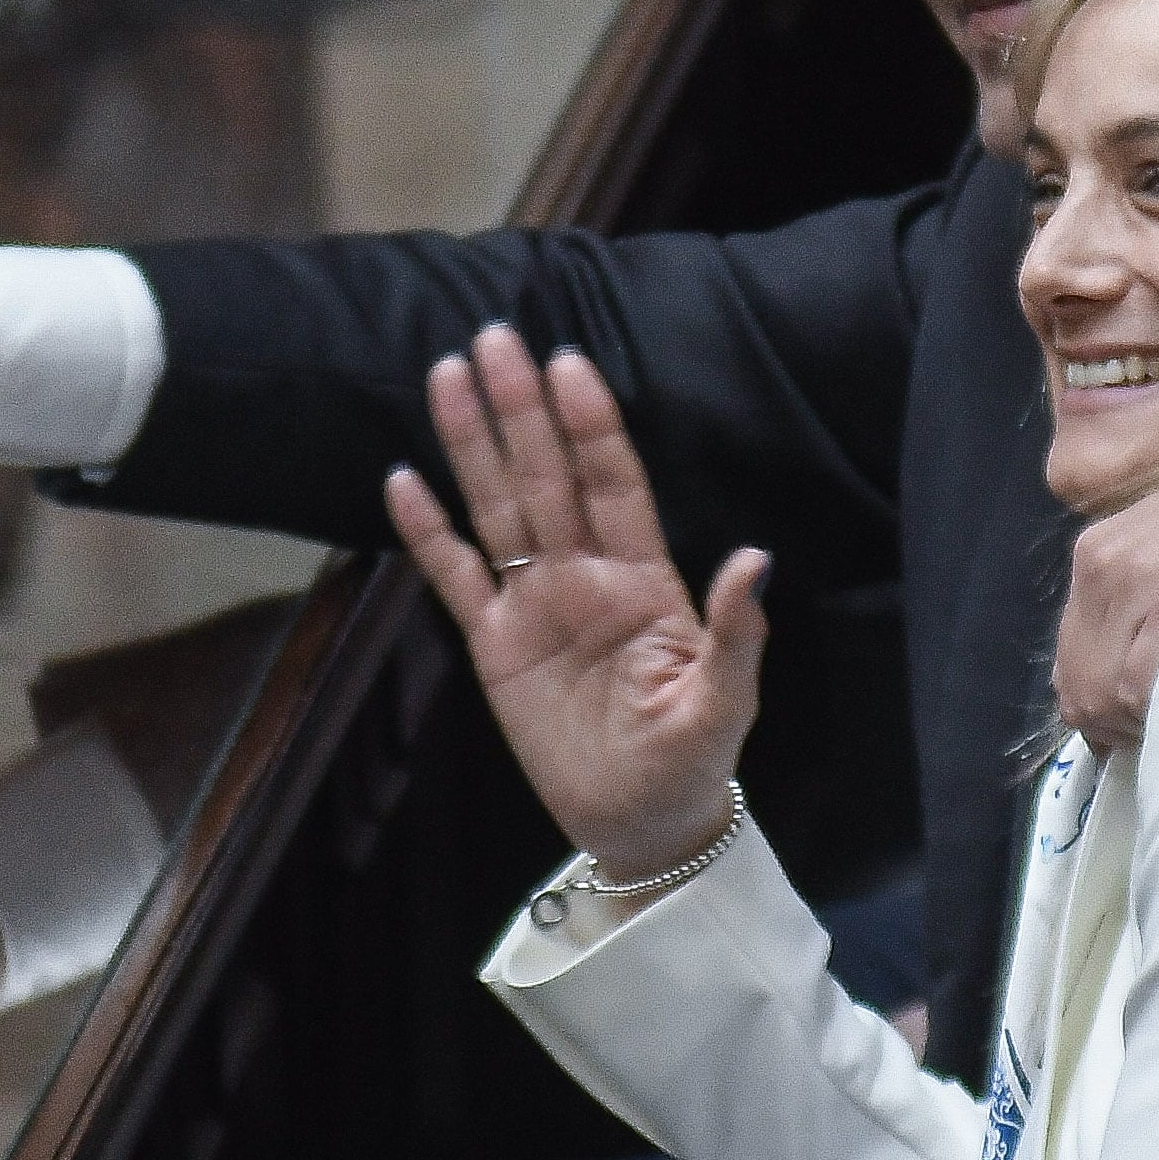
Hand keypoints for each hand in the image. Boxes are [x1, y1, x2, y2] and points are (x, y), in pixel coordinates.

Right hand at [383, 327, 764, 880]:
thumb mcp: (724, 701)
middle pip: (546, 476)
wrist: (643, 822)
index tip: (568, 364)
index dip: (591, 424)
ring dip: (473, 444)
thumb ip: (736, 631)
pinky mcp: (495, 646)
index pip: (612, 483)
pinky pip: (455, 576)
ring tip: (447, 375)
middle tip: (495, 337)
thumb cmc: (693, 759)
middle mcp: (584, 575)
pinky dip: (427, 532)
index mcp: (642, 579)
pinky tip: (402, 480)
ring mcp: (536, 604)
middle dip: (521, 409)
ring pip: (497, 507)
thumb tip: (756, 558)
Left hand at [1051, 389, 1158, 749]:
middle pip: (1081, 690)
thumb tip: (1140, 683)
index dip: (1109, 712)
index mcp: (1099, 555)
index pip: (1073, 668)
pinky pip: (1143, 684)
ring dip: (1153, 726)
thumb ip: (1156, 605)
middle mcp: (1106, 564)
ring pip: (1107, 696)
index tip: (1156, 726)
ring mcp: (1141, 576)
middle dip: (1125, 729)